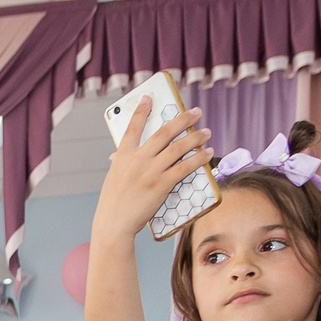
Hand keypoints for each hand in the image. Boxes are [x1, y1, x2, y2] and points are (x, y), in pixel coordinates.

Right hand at [94, 105, 208, 244]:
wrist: (114, 223)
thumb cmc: (114, 202)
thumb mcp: (115, 177)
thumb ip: (127, 163)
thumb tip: (140, 154)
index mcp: (123, 156)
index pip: (132, 127)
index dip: (141, 111)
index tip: (149, 98)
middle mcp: (137, 160)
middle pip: (164, 133)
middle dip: (183, 120)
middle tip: (196, 112)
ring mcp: (150, 171)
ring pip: (178, 148)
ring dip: (196, 138)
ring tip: (206, 132)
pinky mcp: (162, 184)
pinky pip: (185, 167)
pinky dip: (198, 159)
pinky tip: (207, 154)